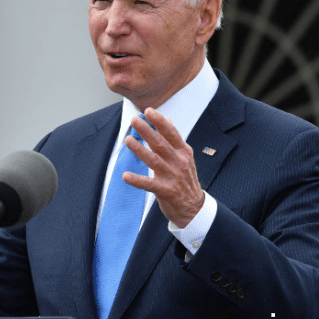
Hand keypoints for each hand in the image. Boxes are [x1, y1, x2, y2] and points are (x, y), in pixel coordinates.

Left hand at [124, 108, 204, 227]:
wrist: (193, 207)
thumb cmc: (185, 179)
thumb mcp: (184, 157)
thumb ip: (174, 139)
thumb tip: (168, 119)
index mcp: (183, 152)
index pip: (171, 133)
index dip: (160, 122)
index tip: (149, 111)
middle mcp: (179, 162)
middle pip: (161, 144)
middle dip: (147, 131)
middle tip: (134, 120)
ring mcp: (172, 177)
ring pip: (154, 161)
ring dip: (140, 150)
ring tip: (127, 140)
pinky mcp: (166, 191)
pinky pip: (149, 184)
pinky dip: (137, 180)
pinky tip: (125, 175)